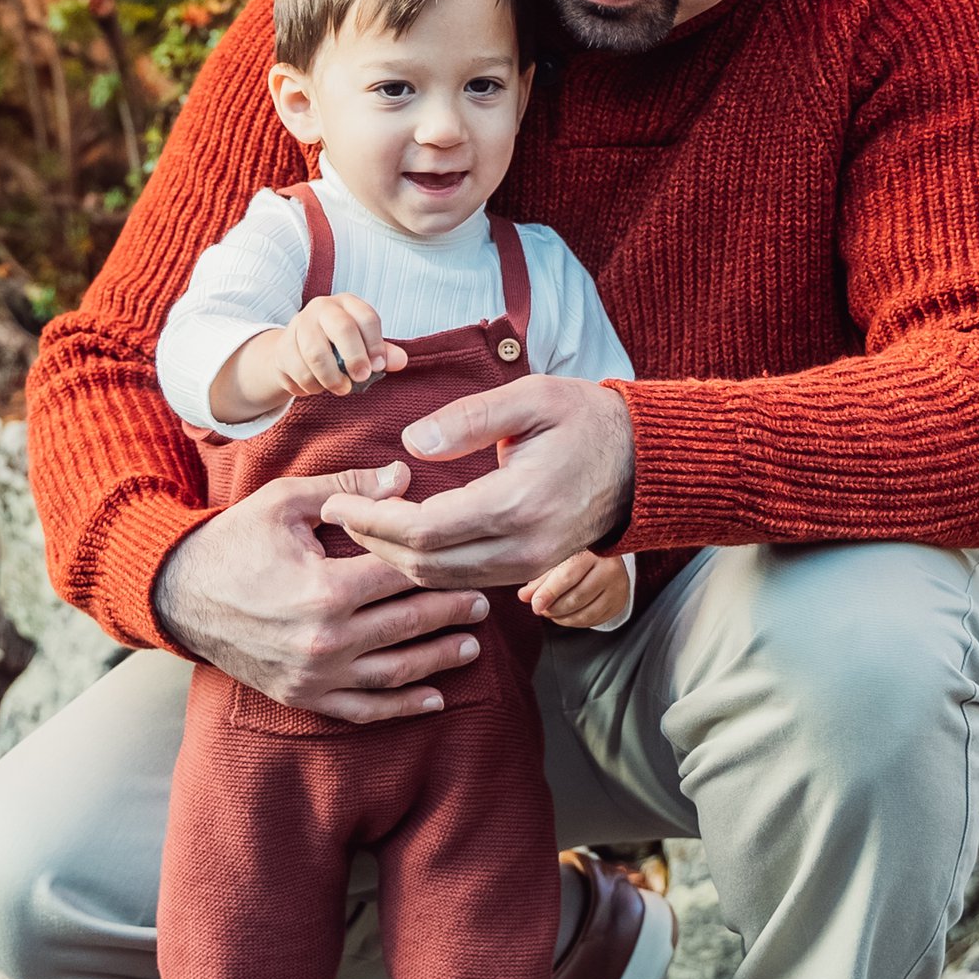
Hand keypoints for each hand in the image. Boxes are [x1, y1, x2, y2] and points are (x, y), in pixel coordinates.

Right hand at [151, 466, 482, 723]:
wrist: (179, 595)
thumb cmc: (234, 541)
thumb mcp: (286, 502)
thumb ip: (348, 490)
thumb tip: (405, 477)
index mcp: (325, 588)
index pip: (400, 576)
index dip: (439, 567)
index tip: (470, 561)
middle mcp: (325, 639)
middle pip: (407, 625)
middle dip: (450, 613)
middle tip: (484, 603)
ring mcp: (315, 674)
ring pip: (395, 672)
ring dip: (438, 660)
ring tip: (471, 647)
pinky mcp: (303, 697)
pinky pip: (363, 709)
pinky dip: (402, 707)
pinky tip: (434, 700)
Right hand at [279, 294, 405, 398]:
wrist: (296, 352)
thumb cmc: (338, 347)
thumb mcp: (364, 346)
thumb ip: (383, 353)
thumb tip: (400, 361)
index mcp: (348, 304)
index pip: (367, 317)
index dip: (375, 344)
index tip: (378, 366)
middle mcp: (322, 308)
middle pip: (342, 328)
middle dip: (355, 357)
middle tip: (362, 378)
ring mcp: (299, 325)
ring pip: (316, 354)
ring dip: (331, 378)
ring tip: (341, 388)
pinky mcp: (283, 346)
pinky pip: (298, 372)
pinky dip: (311, 386)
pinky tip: (317, 386)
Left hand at [319, 375, 635, 590]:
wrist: (643, 462)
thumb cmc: (585, 420)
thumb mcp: (530, 398)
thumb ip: (468, 419)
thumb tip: (410, 443)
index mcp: (516, 502)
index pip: (422, 529)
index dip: (371, 519)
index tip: (336, 500)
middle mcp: (522, 547)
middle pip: (424, 564)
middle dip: (372, 542)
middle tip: (337, 514)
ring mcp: (529, 566)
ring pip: (440, 580)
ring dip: (394, 558)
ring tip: (360, 525)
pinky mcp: (530, 571)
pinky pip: (463, 580)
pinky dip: (425, 566)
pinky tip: (403, 540)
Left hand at [519, 549, 631, 627]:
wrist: (608, 556)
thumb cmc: (579, 556)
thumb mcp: (558, 561)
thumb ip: (541, 579)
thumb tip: (524, 596)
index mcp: (593, 552)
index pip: (568, 576)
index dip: (549, 593)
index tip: (535, 604)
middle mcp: (610, 569)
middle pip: (577, 597)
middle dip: (554, 608)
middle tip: (540, 608)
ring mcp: (618, 588)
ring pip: (586, 613)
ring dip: (562, 618)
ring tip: (550, 612)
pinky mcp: (619, 603)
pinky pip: (594, 620)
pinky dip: (575, 622)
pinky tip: (565, 615)